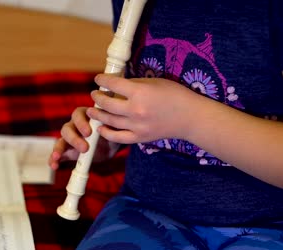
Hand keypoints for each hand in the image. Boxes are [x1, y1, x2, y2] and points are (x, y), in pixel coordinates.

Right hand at [48, 106, 119, 169]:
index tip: (89, 133)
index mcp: (85, 116)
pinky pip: (58, 155)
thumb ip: (110, 125)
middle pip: (67, 129)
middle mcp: (74, 125)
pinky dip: (54, 159)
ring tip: (57, 156)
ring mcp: (69, 139)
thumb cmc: (112, 132)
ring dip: (58, 148)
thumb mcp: (114, 128)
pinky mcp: (67, 151)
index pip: (77, 115)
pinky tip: (54, 166)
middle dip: (74, 139)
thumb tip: (108, 124)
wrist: (110, 145)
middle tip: (85, 148)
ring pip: (60, 141)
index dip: (81, 123)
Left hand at [88, 74, 202, 143]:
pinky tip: (100, 128)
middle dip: (97, 97)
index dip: (102, 80)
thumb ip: (134, 84)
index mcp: (139, 92)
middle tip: (94, 94)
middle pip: (107, 103)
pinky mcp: (140, 137)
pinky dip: (106, 133)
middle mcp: (135, 110)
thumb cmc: (175, 95)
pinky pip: (117, 137)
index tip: (98, 79)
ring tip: (92, 110)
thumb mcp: (154, 82)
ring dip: (97, 114)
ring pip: (109, 120)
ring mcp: (136, 126)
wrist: (190, 117)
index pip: (113, 84)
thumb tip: (117, 85)